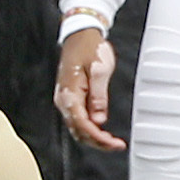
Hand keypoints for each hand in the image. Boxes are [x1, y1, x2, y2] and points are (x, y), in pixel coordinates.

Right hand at [53, 27, 124, 150]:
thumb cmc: (89, 48)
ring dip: (93, 136)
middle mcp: (64, 99)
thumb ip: (98, 97)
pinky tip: (101, 128)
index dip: (99, 138)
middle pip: (78, 130)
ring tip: (111, 140)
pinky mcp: (70, 96)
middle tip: (116, 144)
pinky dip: (90, 127)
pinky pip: (78, 118)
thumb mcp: (99, 71)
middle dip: (97, 141)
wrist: (79, 34)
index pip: (82, 125)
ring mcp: (65, 98)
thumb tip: (99, 119)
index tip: (114, 143)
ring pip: (77, 127)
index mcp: (69, 94)